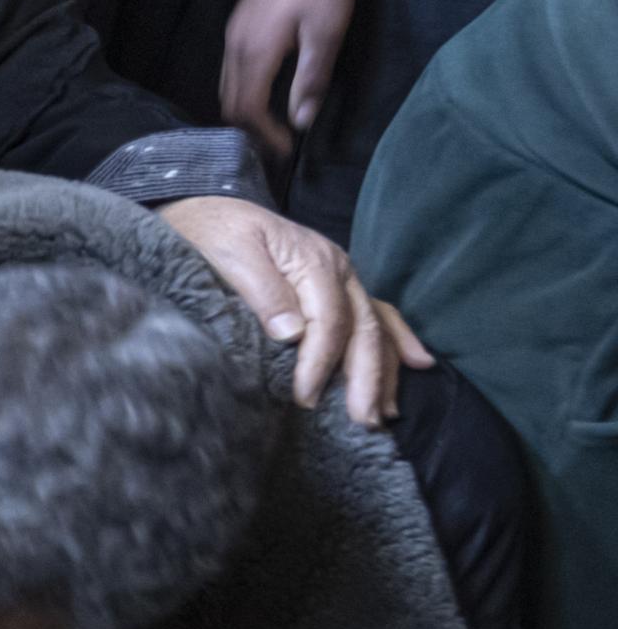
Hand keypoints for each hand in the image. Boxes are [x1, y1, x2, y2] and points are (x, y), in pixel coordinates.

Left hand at [156, 194, 433, 423]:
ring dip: (384, 371)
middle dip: (366, 378)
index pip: (329, 322)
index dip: (320, 363)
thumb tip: (292, 333)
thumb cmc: (215, 232)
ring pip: (376, 327)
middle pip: (363, 329)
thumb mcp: (231, 254)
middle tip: (362, 420)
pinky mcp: (338, 287)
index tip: (304, 398)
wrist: (210, 208)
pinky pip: (378, 315)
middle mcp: (339, 271)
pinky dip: (398, 341)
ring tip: (385, 412)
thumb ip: (262, 291)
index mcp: (315, 263)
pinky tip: (418, 363)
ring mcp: (344, 279)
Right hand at [220, 0, 357, 158]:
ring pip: (226, 86)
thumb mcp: (327, 30)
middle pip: (228, 102)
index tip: (287, 150)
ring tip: (270, 125)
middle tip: (276, 146)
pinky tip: (265, 91)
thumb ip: (312, 78)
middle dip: (249, 130)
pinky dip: (243, 90)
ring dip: (244, 111)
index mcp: (255, 52)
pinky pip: (230, 70)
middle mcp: (234, 47)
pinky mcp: (238, 24)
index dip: (264, 135)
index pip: (246, 109)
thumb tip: (302, 120)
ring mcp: (232, 34)